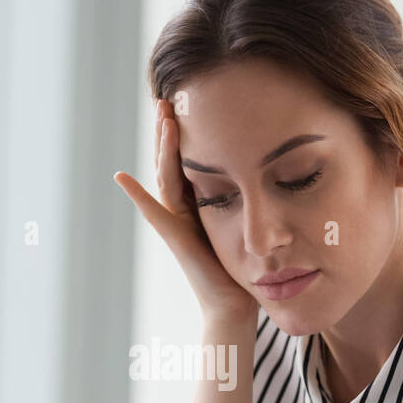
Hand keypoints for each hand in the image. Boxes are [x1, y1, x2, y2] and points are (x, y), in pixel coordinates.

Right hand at [113, 98, 257, 323]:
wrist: (236, 305)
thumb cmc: (248, 269)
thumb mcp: (252, 220)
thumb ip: (255, 196)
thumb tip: (280, 164)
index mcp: (204, 202)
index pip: (193, 159)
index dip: (189, 132)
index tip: (192, 99)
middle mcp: (186, 208)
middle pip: (174, 161)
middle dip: (171, 129)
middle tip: (168, 97)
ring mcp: (176, 222)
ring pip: (166, 176)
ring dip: (162, 146)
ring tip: (162, 117)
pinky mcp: (175, 238)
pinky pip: (155, 212)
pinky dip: (137, 195)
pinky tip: (122, 177)